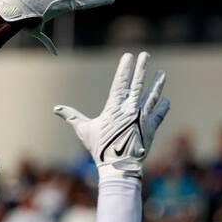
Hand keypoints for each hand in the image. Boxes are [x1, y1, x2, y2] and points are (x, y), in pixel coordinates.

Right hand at [53, 51, 168, 180]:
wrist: (119, 166)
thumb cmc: (100, 148)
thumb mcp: (84, 130)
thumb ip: (72, 116)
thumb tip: (56, 109)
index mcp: (114, 107)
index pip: (120, 82)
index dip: (125, 68)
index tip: (128, 56)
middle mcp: (130, 109)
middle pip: (138, 84)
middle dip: (142, 68)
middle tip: (145, 55)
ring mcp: (143, 118)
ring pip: (153, 96)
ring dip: (158, 84)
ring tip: (162, 74)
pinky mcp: (151, 127)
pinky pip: (160, 113)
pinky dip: (163, 105)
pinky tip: (165, 99)